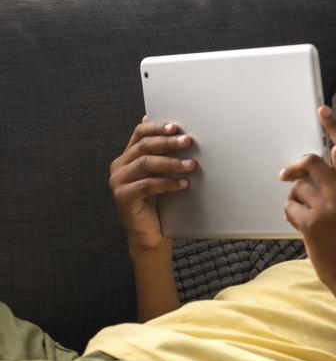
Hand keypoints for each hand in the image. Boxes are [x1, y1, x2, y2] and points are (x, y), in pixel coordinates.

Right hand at [109, 116, 196, 250]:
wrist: (150, 233)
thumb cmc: (159, 202)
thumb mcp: (161, 175)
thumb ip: (164, 156)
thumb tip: (180, 134)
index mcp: (127, 156)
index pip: (139, 133)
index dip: (157, 128)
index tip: (175, 127)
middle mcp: (119, 166)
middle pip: (143, 146)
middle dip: (168, 142)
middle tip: (188, 141)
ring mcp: (118, 181)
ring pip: (145, 164)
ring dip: (171, 162)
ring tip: (191, 165)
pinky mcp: (123, 197)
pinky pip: (146, 185)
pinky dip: (167, 183)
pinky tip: (183, 184)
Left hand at [279, 106, 335, 289]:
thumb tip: (331, 150)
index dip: (335, 127)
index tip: (322, 110)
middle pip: (312, 161)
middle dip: (296, 166)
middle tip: (286, 174)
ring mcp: (328, 209)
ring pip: (297, 188)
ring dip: (295, 200)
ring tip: (307, 217)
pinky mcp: (312, 224)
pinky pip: (290, 207)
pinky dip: (291, 215)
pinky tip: (303, 227)